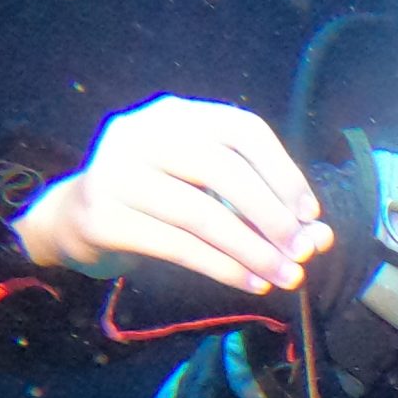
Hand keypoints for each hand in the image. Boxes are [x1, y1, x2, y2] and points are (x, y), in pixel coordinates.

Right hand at [14, 95, 333, 293]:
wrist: (78, 220)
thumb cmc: (161, 201)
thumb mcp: (211, 192)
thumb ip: (264, 207)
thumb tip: (319, 237)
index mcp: (177, 114)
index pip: (242, 129)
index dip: (282, 171)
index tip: (310, 214)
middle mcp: (141, 133)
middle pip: (221, 168)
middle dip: (270, 214)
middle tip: (302, 252)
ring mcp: (115, 171)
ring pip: (199, 212)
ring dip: (251, 250)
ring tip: (285, 276)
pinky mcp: (102, 216)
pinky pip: (175, 244)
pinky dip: (221, 267)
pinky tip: (250, 283)